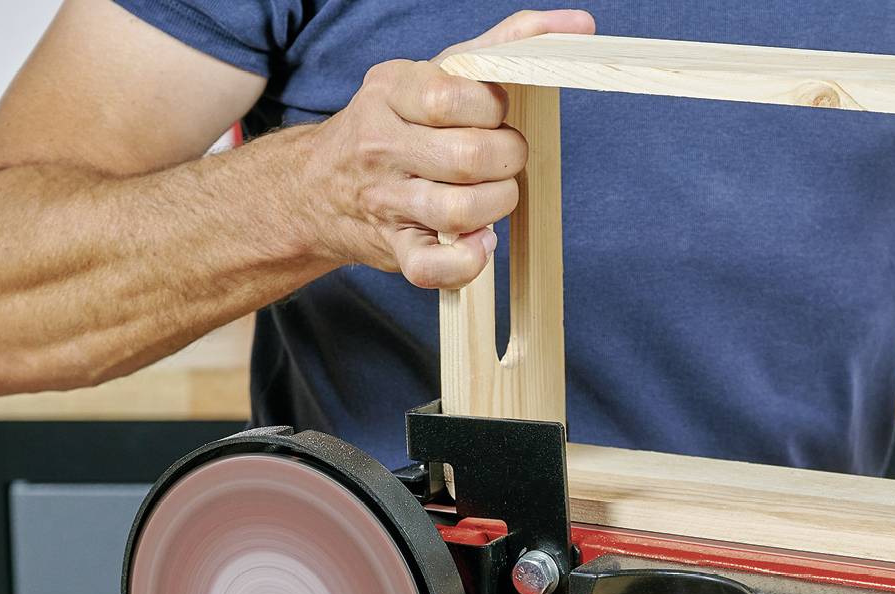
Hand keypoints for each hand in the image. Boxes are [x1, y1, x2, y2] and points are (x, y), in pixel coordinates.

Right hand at [303, 9, 593, 288]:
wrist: (315, 187)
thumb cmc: (395, 125)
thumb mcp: (432, 72)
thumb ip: (500, 46)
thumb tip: (579, 23)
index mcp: (391, 91)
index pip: (453, 96)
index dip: (492, 108)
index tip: (494, 113)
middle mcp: (381, 144)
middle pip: (468, 157)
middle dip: (508, 159)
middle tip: (505, 158)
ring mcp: (385, 200)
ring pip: (459, 210)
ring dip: (498, 204)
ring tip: (495, 194)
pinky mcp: (393, 248)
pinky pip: (432, 267)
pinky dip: (467, 261)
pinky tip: (479, 242)